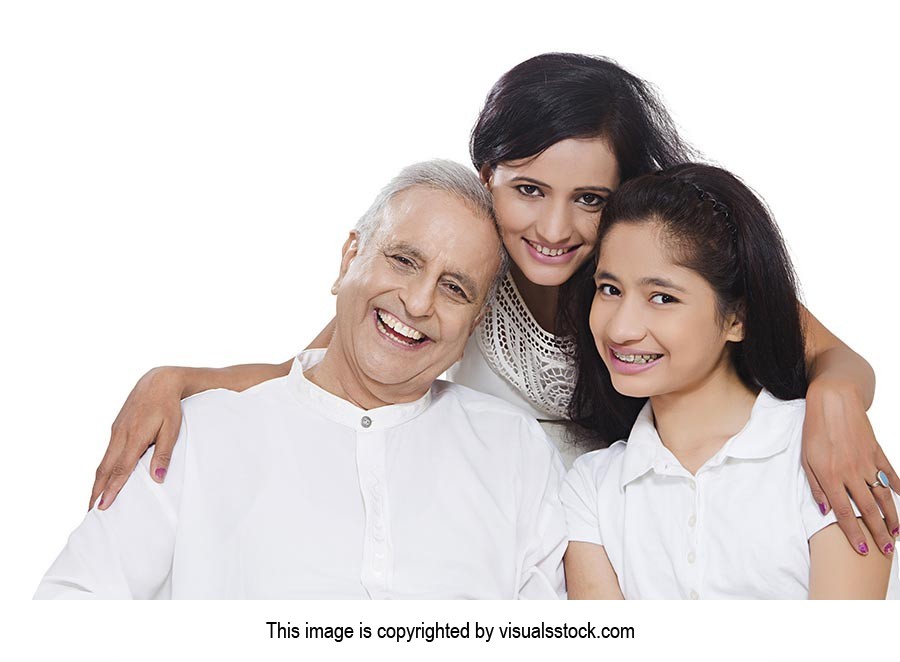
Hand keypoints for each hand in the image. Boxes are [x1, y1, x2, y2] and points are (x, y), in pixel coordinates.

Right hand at [90, 367, 184, 509]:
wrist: (158, 381)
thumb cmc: (169, 406)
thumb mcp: (172, 429)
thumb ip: (163, 453)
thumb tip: (157, 478)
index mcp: (134, 437)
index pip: (120, 470)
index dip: (111, 490)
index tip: (102, 507)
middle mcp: (120, 435)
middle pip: (105, 469)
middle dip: (96, 491)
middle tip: (90, 512)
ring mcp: (116, 431)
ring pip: (104, 461)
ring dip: (97, 481)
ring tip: (94, 499)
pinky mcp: (117, 428)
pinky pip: (108, 452)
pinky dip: (103, 468)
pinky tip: (105, 476)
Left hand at [802, 379, 899, 556]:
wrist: (833, 401)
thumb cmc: (814, 431)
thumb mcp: (806, 459)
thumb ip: (815, 487)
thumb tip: (823, 511)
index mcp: (830, 476)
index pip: (844, 512)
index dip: (853, 533)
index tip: (862, 550)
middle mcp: (851, 473)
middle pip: (868, 510)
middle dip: (878, 533)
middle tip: (886, 552)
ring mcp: (867, 463)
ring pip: (883, 496)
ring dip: (891, 517)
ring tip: (896, 534)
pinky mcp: (877, 452)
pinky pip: (890, 474)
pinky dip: (898, 488)